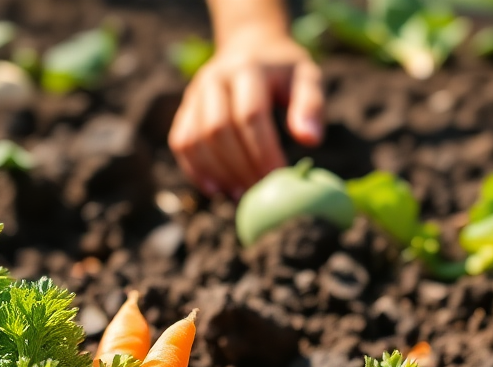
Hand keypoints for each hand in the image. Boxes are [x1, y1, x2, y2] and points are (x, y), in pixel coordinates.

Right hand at [168, 33, 323, 197]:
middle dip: (239, 167)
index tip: (278, 179)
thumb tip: (310, 140)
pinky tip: (215, 189)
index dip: (263, 151)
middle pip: (219, 130)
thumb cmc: (284, 72)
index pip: (251, 115)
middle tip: (259, 193)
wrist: (250, 47)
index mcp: (247, 69)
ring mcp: (195, 92)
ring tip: (240, 195)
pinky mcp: (185, 107)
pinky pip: (181, 142)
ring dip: (217, 172)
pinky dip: (195, 169)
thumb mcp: (306, 77)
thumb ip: (311, 105)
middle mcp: (215, 78)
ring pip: (196, 139)